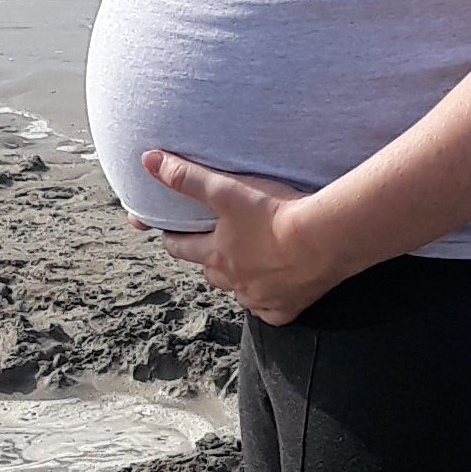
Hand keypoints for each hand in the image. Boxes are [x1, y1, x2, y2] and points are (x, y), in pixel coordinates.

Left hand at [130, 151, 349, 325]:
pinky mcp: (285, 309)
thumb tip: (148, 161)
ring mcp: (259, 298)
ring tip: (249, 265)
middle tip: (215, 248)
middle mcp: (233, 281)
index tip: (170, 234)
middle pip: (211, 274)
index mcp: (216, 254)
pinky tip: (276, 291)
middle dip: (209, 261)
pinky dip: (270, 301)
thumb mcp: (226, 190)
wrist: (322, 239)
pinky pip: (270, 311)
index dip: (174, 239)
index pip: (181, 248)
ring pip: (240, 293)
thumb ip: (187, 177)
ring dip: (240, 281)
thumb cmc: (274, 213)